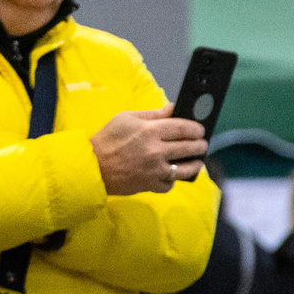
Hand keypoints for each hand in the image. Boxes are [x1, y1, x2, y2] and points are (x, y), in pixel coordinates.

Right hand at [93, 110, 207, 195]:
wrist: (90, 166)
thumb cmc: (107, 139)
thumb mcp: (126, 118)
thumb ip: (153, 114)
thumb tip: (173, 108)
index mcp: (150, 131)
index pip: (183, 128)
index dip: (196, 128)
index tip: (201, 129)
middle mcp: (156, 151)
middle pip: (190, 148)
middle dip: (200, 145)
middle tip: (202, 144)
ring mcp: (155, 170)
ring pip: (186, 169)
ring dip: (196, 164)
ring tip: (197, 161)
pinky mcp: (151, 185)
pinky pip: (170, 183)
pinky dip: (172, 179)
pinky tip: (172, 174)